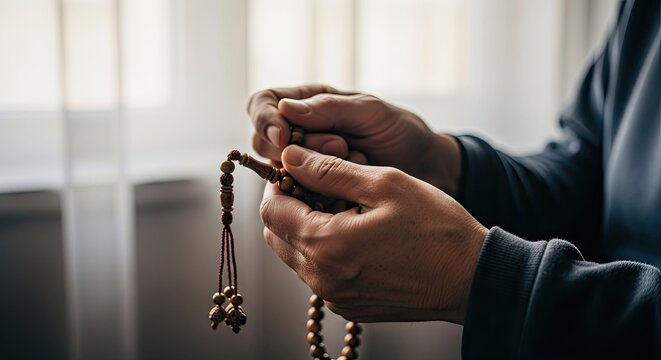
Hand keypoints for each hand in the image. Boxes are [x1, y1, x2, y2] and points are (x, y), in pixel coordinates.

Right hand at [247, 85, 461, 196]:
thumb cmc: (400, 131)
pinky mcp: (316, 193)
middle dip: (294, 149)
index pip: (262, 104)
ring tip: (353, 162)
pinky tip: (350, 188)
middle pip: (263, 142)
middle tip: (340, 147)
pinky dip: (320, 193)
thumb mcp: (370, 111)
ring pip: (279, 172)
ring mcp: (306, 165)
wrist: (426, 168)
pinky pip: (299, 197)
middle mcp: (300, 134)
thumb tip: (284, 109)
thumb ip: (329, 108)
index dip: (265, 120)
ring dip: (311, 172)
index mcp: (308, 103)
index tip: (285, 137)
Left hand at [259, 145, 487, 323]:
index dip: (281, 183)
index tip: (304, 169)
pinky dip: (326, 250)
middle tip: (327, 187)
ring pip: (296, 254)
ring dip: (308, 227)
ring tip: (348, 210)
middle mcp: (321, 279)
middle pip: (278, 234)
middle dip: (291, 205)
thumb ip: (328, 170)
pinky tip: (359, 235)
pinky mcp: (350, 307)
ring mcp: (335, 298)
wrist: (472, 278)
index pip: (271, 210)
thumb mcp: (384, 184)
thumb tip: (289, 157)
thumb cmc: (435, 227)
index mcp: (325, 246)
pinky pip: (318, 274)